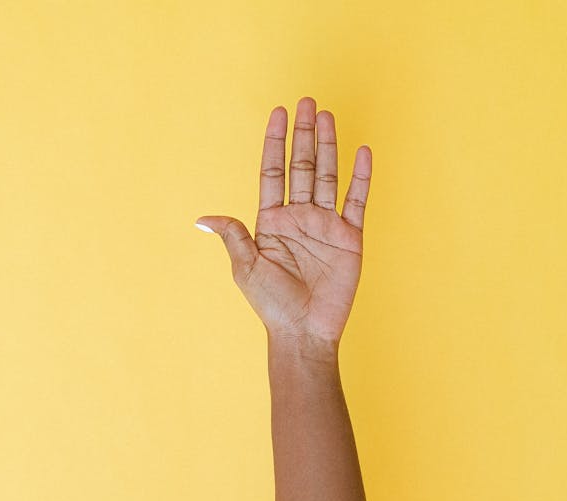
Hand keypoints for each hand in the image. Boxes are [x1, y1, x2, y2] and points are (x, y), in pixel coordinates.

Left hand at [196, 97, 372, 343]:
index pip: (274, 171)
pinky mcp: (349, 238)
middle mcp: (300, 218)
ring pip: (328, 176)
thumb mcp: (246, 268)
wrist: (303, 332)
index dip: (276, 142)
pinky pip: (356, 202)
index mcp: (272, 221)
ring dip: (329, 146)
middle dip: (305, 134)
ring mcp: (326, 226)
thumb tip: (203, 218)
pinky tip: (362, 153)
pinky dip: (361, 177)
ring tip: (329, 116)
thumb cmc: (271, 305)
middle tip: (308, 103)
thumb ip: (233, 236)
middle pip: (302, 166)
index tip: (280, 114)